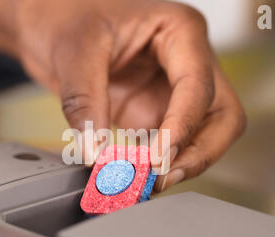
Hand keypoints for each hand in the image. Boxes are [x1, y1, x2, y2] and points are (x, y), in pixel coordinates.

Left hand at [16, 0, 245, 191]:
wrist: (52, 20)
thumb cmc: (69, 14)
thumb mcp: (75, 51)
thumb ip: (85, 102)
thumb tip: (96, 153)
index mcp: (180, 32)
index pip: (198, 86)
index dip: (183, 126)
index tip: (158, 157)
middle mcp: (186, 62)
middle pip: (222, 116)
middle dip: (199, 152)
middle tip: (163, 176)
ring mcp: (172, 91)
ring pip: (204, 135)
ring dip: (183, 162)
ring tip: (149, 182)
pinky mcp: (153, 112)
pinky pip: (170, 144)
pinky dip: (159, 164)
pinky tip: (140, 175)